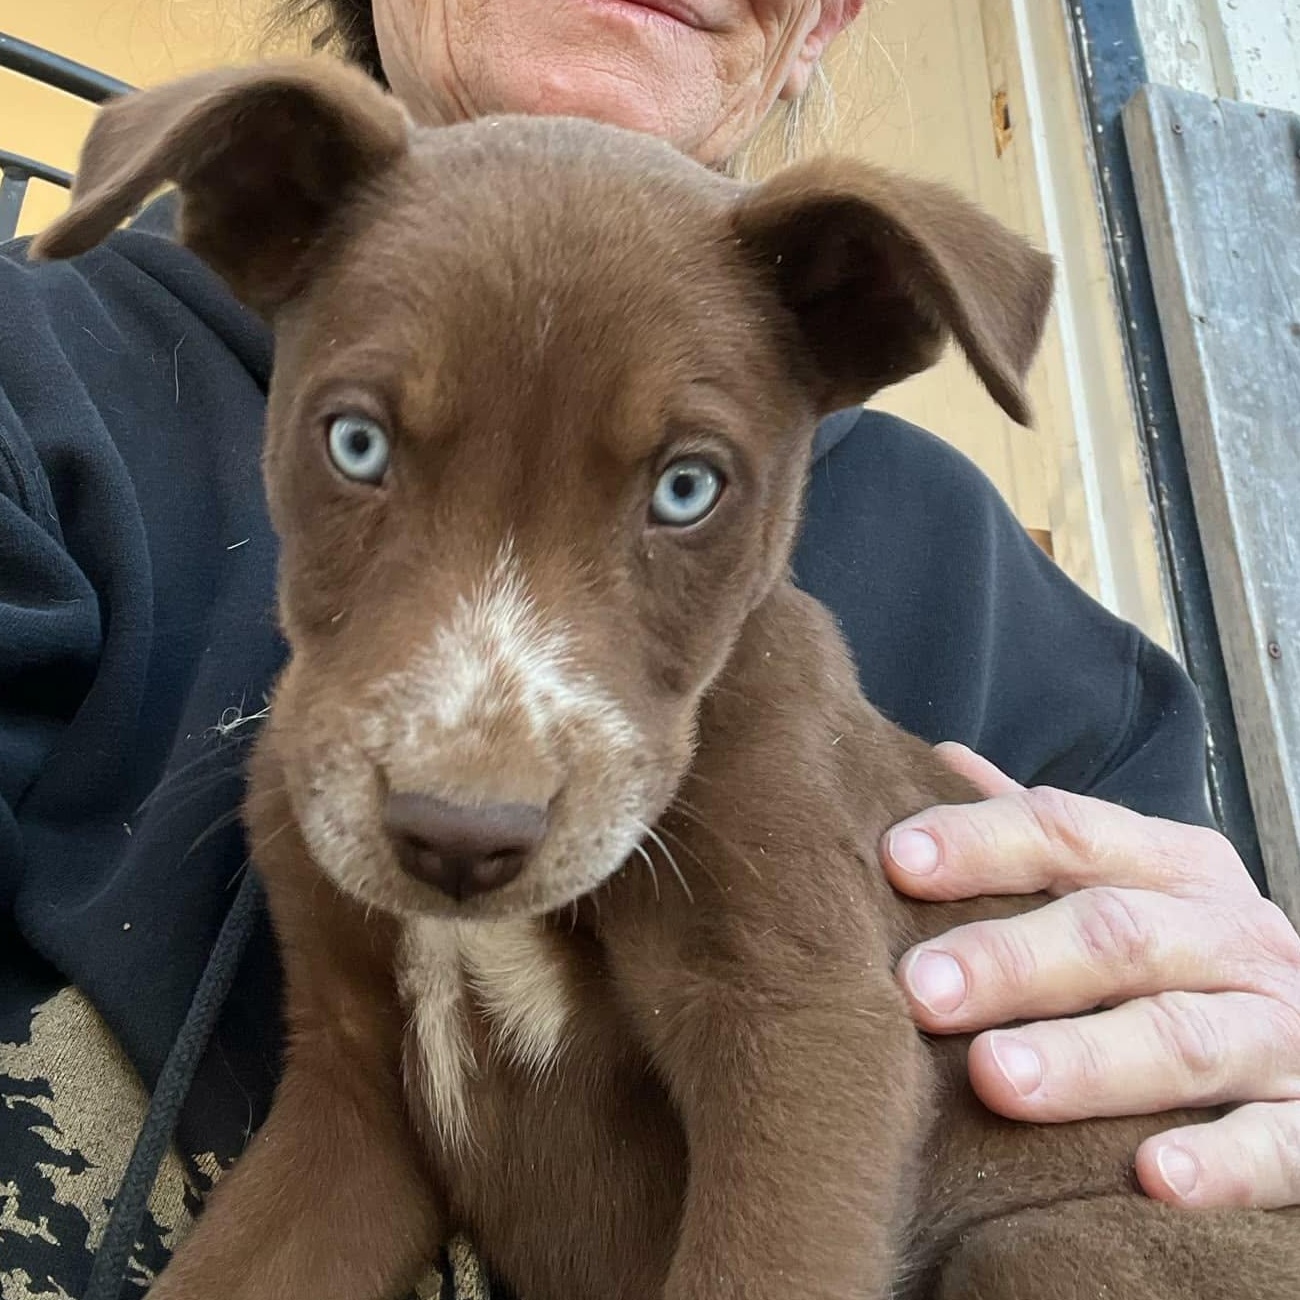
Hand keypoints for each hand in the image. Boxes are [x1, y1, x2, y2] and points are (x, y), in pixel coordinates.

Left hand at [883, 742, 1299, 1209]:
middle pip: (1115, 933)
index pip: (1067, 831)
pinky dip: (1221, 1162)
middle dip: (1013, 960)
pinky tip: (1153, 1178)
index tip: (897, 861)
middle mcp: (1226, 936)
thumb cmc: (1177, 953)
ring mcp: (1278, 1029)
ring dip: (1087, 1061)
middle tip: (921, 989)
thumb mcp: (1123, 879)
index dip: (981, 842)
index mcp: (1170, 865)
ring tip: (996, 1079)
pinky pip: (1279, 1146)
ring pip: (1182, 1038)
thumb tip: (939, 761)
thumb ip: (1038, 834)